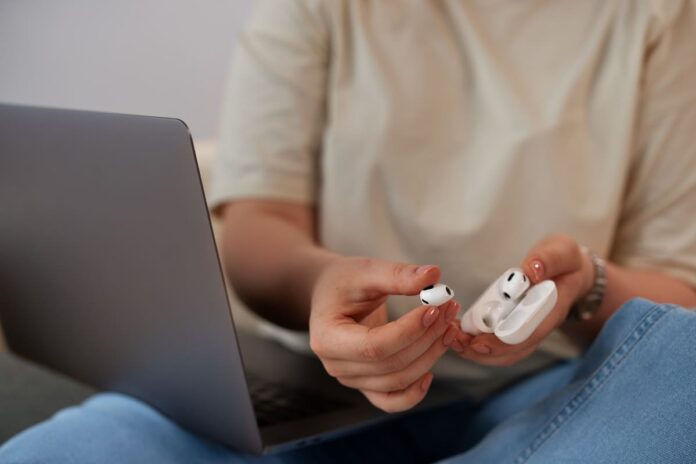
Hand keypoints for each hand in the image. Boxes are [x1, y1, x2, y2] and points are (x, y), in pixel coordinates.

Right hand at [309, 257, 459, 411]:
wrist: (331, 295)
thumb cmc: (343, 282)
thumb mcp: (365, 271)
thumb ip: (397, 275)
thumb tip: (433, 275)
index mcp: (327, 338)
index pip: (375, 346)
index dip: (410, 331)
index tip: (434, 308)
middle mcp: (336, 365)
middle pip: (391, 365)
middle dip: (427, 339)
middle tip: (449, 310)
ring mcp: (351, 379)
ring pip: (399, 380)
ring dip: (430, 355)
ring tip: (449, 326)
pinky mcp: (366, 384)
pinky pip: (392, 401)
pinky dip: (415, 393)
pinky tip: (431, 371)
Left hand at [449, 234, 593, 365]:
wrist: (571, 272)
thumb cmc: (564, 260)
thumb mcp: (561, 251)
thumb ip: (548, 259)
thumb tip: (531, 270)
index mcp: (552, 309)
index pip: (529, 334)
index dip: (503, 342)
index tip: (479, 342)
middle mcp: (540, 326)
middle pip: (513, 350)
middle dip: (483, 351)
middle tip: (455, 341)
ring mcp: (529, 330)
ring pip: (505, 353)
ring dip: (476, 351)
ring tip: (451, 340)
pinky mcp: (517, 328)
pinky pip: (499, 344)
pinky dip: (478, 343)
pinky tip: (458, 334)